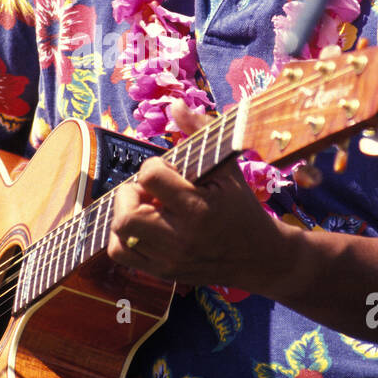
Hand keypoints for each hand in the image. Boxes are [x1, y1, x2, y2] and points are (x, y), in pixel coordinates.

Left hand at [107, 100, 276, 290]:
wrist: (259, 256)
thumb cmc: (241, 206)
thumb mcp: (227, 167)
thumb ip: (200, 132)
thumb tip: (175, 104)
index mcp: (199, 208)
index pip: (150, 177)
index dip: (153, 166)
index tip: (168, 169)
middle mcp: (181, 238)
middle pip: (126, 214)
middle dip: (130, 193)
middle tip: (149, 190)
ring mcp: (170, 259)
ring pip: (119, 236)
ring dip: (125, 214)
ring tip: (147, 207)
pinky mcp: (163, 273)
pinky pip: (120, 254)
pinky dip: (122, 236)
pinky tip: (142, 225)